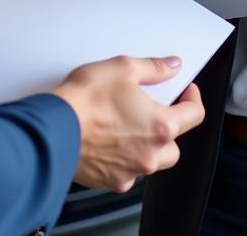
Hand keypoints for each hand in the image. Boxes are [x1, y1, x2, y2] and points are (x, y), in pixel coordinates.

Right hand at [53, 56, 204, 192]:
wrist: (52, 129)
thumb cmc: (83, 101)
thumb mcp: (122, 68)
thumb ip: (153, 68)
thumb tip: (171, 66)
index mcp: (160, 126)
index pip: (194, 115)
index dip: (192, 98)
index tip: (186, 90)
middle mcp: (149, 154)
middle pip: (175, 144)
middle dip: (169, 126)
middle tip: (153, 108)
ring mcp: (130, 171)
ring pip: (151, 160)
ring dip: (147, 144)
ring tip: (128, 123)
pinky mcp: (110, 180)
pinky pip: (127, 170)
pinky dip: (124, 157)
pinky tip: (109, 139)